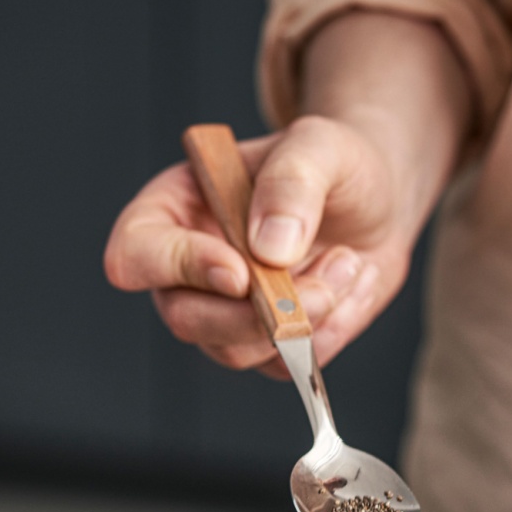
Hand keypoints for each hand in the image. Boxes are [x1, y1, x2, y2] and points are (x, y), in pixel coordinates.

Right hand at [103, 116, 412, 374]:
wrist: (376, 203)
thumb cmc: (333, 165)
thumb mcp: (320, 147)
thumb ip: (292, 183)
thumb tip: (269, 248)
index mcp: (175, 210)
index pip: (135, 254)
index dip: (179, 268)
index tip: (241, 272)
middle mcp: (188, 270)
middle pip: (185, 319)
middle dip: (255, 315)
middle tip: (320, 289)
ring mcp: (225, 314)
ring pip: (237, 350)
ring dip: (304, 320)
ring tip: (347, 262)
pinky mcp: (268, 345)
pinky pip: (285, 364)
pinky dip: (329, 332)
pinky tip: (350, 283)